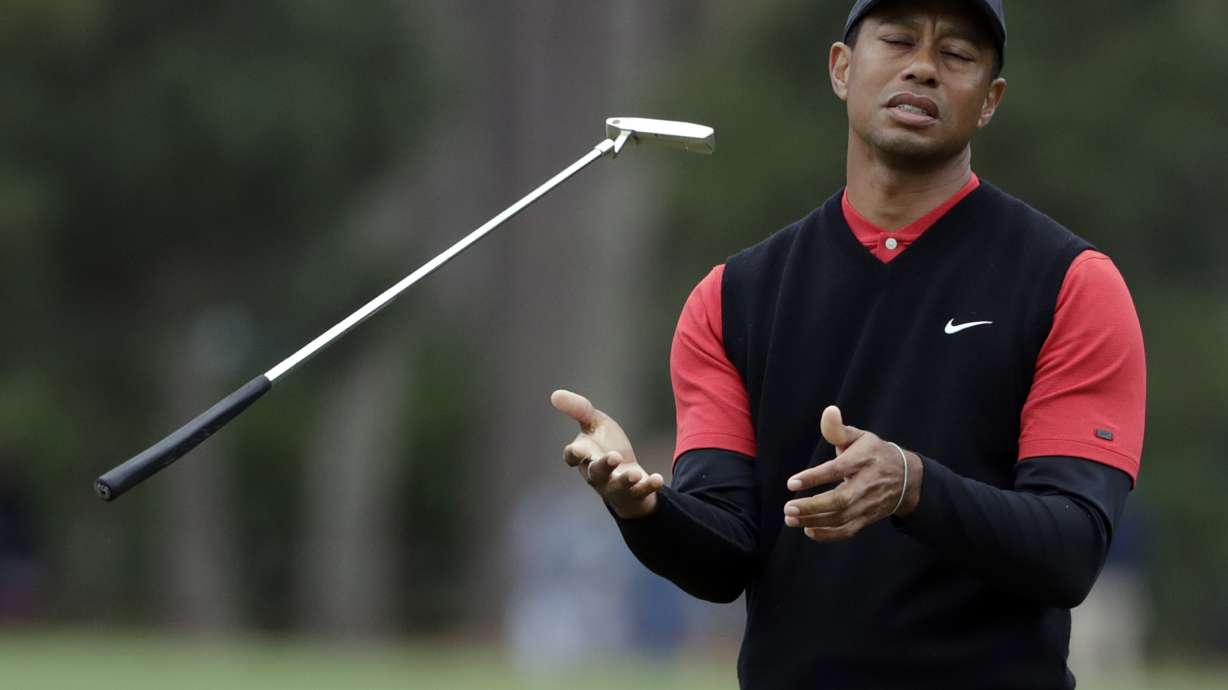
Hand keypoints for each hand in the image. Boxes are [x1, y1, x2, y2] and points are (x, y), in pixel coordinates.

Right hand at [550, 389, 664, 518]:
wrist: (626, 473)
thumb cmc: (605, 446)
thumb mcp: (593, 423)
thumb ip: (578, 410)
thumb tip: (554, 394)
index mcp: (584, 456)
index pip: (573, 457)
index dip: (574, 454)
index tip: (576, 449)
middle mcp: (597, 474)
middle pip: (596, 473)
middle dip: (603, 466)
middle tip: (614, 457)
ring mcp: (615, 485)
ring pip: (617, 486)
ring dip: (625, 480)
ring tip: (634, 474)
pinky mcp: (634, 492)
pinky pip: (641, 492)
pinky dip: (649, 486)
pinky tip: (657, 479)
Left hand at [782, 405, 922, 541]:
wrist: (907, 478)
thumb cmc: (874, 453)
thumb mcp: (859, 437)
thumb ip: (838, 429)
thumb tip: (828, 411)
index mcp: (862, 461)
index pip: (837, 470)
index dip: (814, 477)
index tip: (792, 483)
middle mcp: (866, 484)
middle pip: (840, 500)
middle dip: (812, 507)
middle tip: (788, 508)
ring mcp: (868, 504)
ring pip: (841, 518)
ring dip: (814, 521)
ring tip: (790, 518)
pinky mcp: (867, 518)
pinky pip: (847, 531)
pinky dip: (827, 535)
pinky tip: (808, 530)